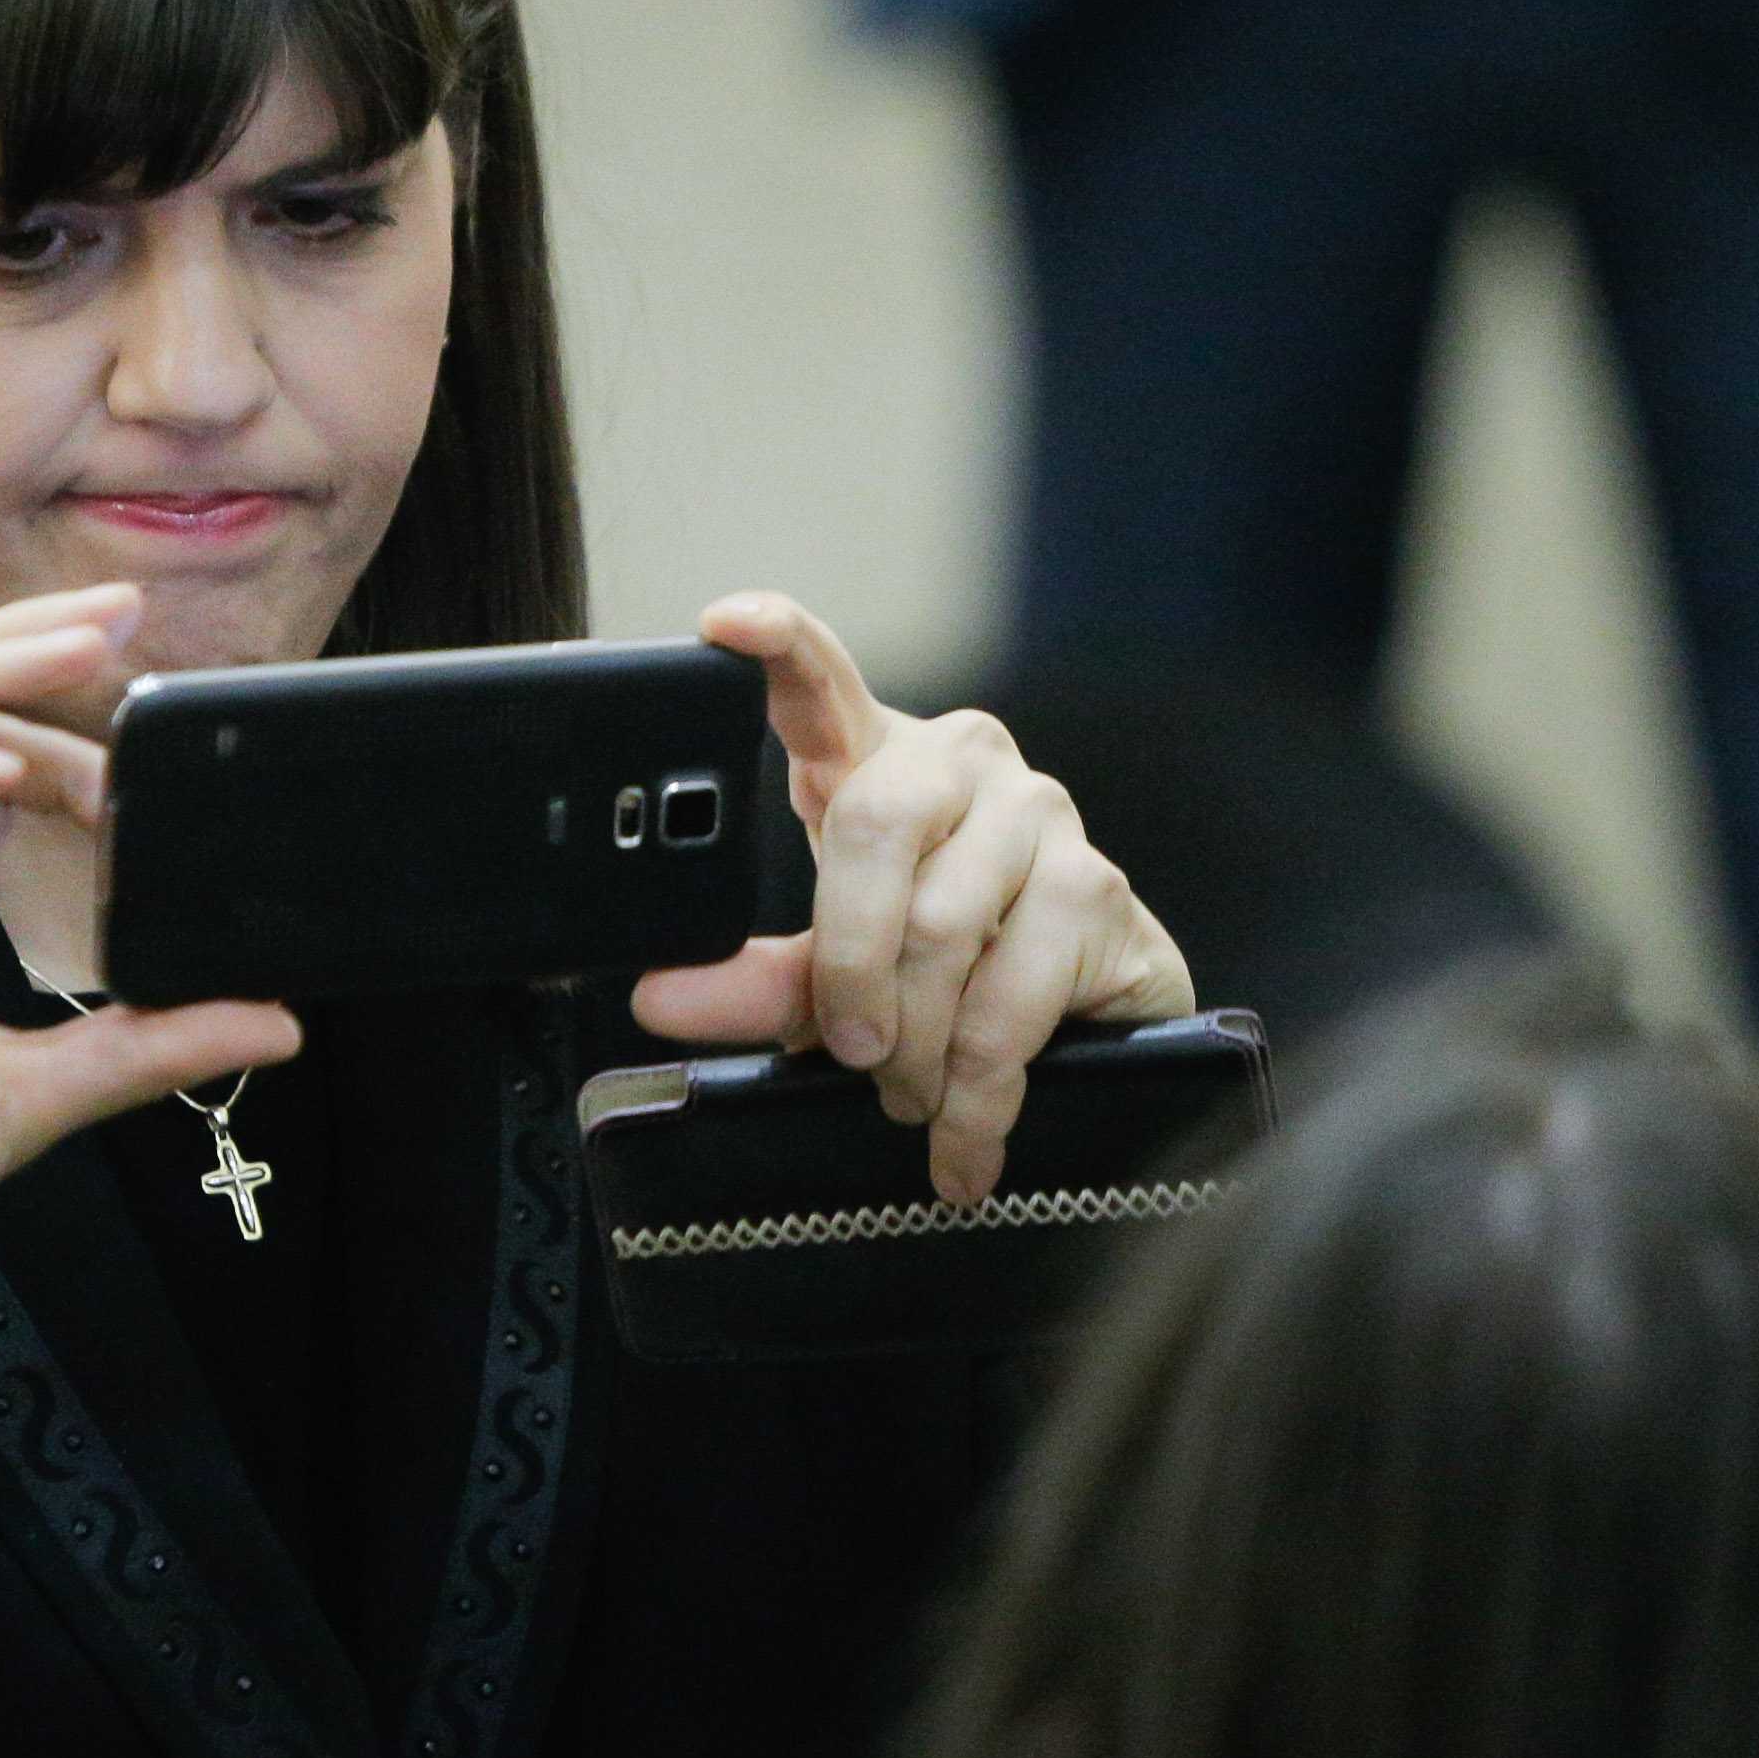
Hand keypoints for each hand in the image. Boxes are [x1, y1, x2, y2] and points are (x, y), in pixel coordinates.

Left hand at [633, 592, 1193, 1201]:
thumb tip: (661, 996)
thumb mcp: (839, 983)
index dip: (778, 643)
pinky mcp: (1097, 885)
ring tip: (910, 1095)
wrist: (1091, 1029)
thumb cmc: (952, 982)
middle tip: (852, 1049)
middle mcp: (960, 765)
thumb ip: (759, 984)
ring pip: (940, 927)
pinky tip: (964, 1134)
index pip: (823, 682)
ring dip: (914, 1046)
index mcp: (877, 767)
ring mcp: (1037, 813)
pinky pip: (1009, 995)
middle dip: (849, 963)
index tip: (726, 623)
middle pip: (872, 826)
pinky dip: (974, 1090)